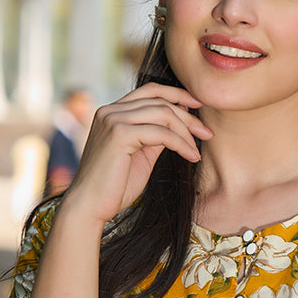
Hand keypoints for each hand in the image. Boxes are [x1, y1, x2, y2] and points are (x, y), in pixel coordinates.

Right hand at [63, 83, 212, 225]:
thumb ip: (155, 136)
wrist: (90, 207)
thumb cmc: (114, 186)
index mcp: (112, 112)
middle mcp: (110, 110)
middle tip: (207, 133)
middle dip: (188, 116)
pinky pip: (161, 133)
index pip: (150, 91)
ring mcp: (113, 120)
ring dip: (186, 132)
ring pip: (163, 114)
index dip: (176, 94)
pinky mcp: (119, 134)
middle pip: (160, 101)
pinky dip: (180, 144)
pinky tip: (191, 156)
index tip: (198, 106)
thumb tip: (179, 123)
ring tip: (197, 150)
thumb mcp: (141, 154)